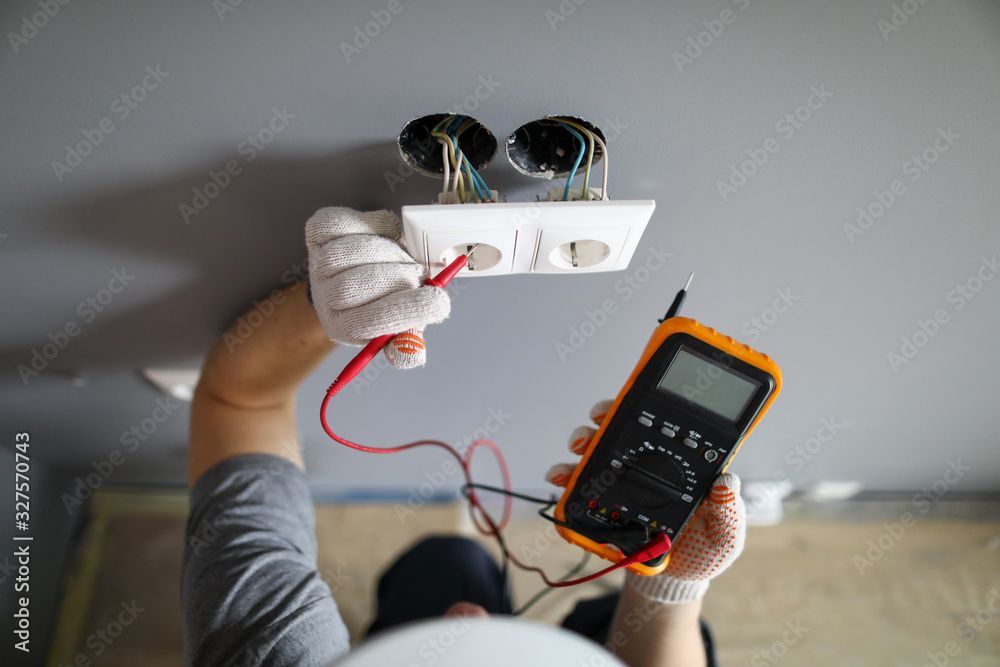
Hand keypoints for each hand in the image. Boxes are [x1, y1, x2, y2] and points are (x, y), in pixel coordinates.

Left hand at [305, 207, 449, 368]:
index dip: (407, 310)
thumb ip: (407, 342)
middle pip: (355, 284)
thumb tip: (413, 354)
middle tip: (419, 276)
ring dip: (389, 251)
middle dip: (398, 277)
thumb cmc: (380, 301)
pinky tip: (386, 234)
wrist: (354, 274)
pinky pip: (344, 222)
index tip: (438, 301)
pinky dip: (373, 223)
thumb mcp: (397, 328)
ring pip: (352, 251)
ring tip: (402, 259)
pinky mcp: (318, 231)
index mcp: (342, 326)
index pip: (370, 322)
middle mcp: (324, 296)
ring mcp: (318, 261)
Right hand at [546, 399, 745, 603]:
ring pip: (598, 450)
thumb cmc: (704, 553)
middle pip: (623, 429)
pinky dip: (566, 477)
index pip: (663, 426)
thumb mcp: (725, 534)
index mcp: (681, 465)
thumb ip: (728, 510)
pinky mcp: (604, 502)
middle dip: (604, 418)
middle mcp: (649, 465)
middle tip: (597, 420)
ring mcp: (623, 482)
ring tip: (576, 450)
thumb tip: (727, 481)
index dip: (644, 407)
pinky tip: (559, 478)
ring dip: (583, 441)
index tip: (630, 402)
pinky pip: (581, 484)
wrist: (674, 582)